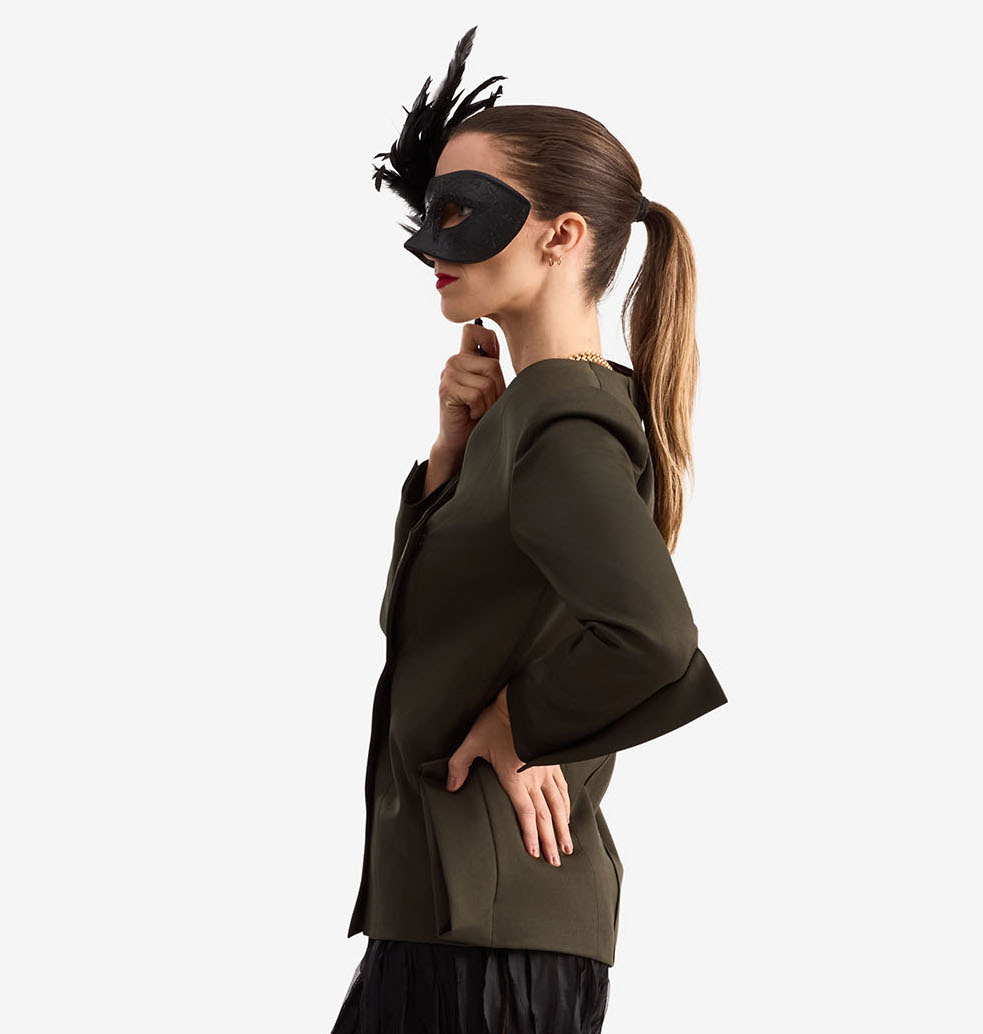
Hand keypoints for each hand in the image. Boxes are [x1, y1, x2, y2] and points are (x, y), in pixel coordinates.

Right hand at [432, 322, 505, 458]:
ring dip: (488, 403)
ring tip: (478, 409)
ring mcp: (448, 374)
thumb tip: (497, 344)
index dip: (488, 339)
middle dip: (497, 390)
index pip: (473, 330)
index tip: (492, 355)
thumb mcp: (490, 386)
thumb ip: (492, 367)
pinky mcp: (446, 389)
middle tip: (486, 403)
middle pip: (493, 366)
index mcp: (466, 357)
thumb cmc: (479, 413)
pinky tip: (470, 413)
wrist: (461, 439)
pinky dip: (478, 410)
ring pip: (486, 384)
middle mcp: (455, 361)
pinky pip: (476, 396)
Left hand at [445, 684, 573, 866]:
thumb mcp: (472, 742)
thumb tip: (451, 787)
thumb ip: (459, 766)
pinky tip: (568, 812)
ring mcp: (546, 769)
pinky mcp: (551, 761)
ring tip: (567, 846)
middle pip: (545, 815)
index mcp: (514, 777)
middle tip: (555, 862)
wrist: (519, 702)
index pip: (525, 813)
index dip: (531, 835)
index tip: (535, 854)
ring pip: (558, 804)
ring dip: (563, 826)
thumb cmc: (495, 721)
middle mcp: (533, 777)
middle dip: (551, 840)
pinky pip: (562, 787)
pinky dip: (566, 803)